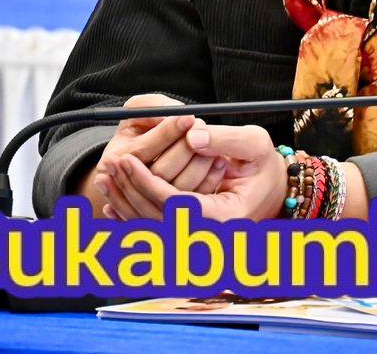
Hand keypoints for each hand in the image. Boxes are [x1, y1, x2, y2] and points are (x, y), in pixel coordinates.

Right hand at [79, 94, 221, 217]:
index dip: (167, 132)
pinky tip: (220, 162)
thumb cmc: (145, 124)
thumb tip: (172, 112)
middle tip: (202, 128)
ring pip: (179, 188)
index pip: (142, 150)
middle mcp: (131, 186)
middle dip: (185, 147)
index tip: (188, 117)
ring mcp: (151, 203)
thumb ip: (150, 107)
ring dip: (200, 164)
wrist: (150, 152)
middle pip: (161, 173)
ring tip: (214, 145)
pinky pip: (194, 201)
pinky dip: (209, 180)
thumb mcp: (140, 110)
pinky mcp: (174, 210)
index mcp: (115, 160)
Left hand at [97, 123, 289, 222]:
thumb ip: (225, 139)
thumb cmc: (263, 164)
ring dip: (124, 202)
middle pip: (157, 219)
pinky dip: (129, 218)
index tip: (128, 159)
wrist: (271, 189)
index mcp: (226, 218)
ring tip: (106, 176)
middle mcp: (209, 237)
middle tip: (111, 162)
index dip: (148, 183)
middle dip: (130, 190)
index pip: (177, 205)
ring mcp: (196, 241)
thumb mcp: (254, 144)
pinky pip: (152, 231)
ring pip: (150, 228)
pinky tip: (111, 202)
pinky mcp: (186, 237)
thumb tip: (193, 136)